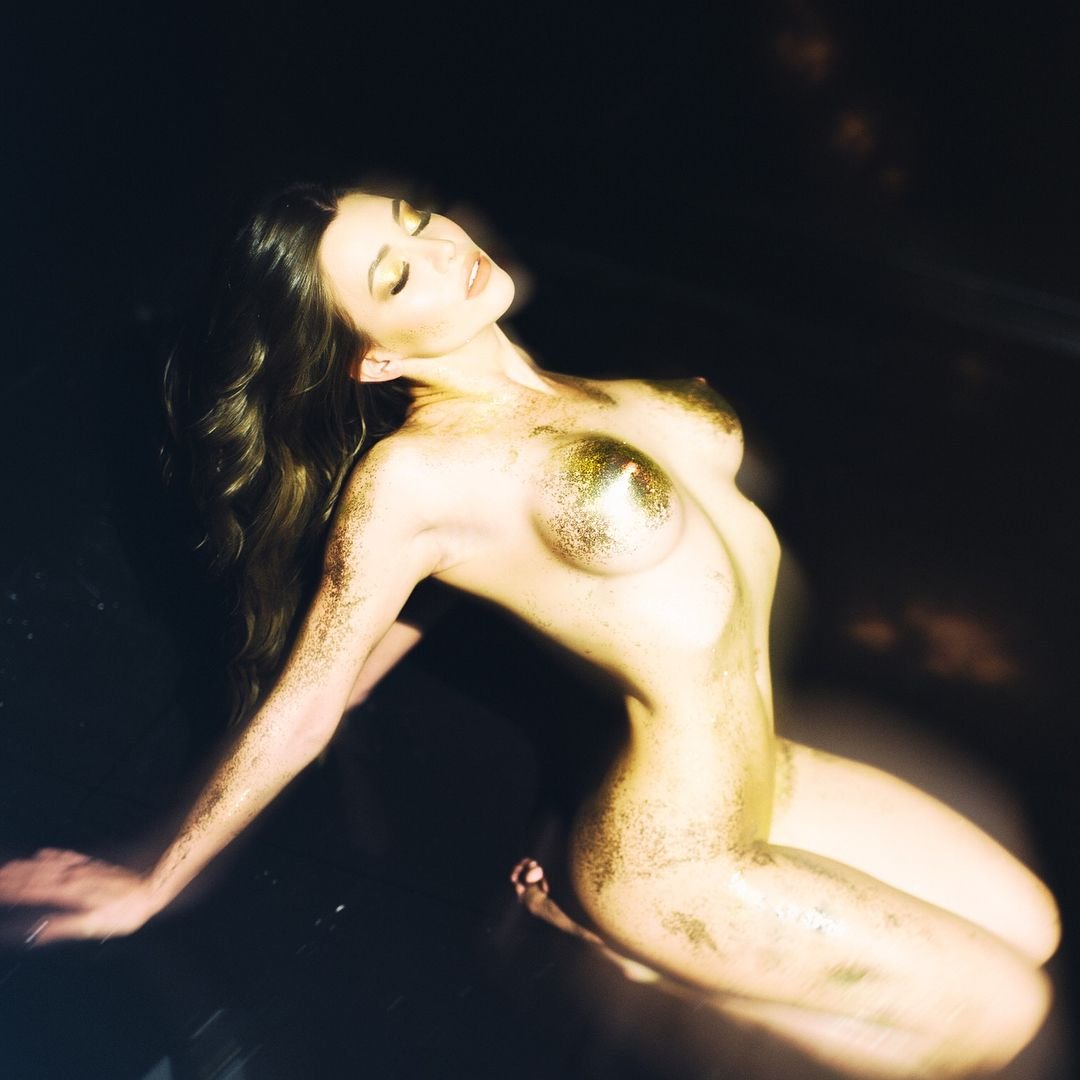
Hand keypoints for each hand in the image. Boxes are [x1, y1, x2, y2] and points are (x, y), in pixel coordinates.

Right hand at [0, 848, 157, 945]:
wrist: (152, 888)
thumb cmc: (124, 912)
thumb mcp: (94, 926)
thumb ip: (63, 927)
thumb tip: (37, 933)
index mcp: (70, 893)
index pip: (34, 891)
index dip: (14, 890)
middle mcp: (74, 878)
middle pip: (37, 876)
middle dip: (14, 877)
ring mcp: (84, 870)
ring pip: (50, 866)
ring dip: (28, 866)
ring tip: (8, 867)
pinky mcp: (94, 866)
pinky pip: (69, 858)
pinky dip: (54, 856)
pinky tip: (44, 853)